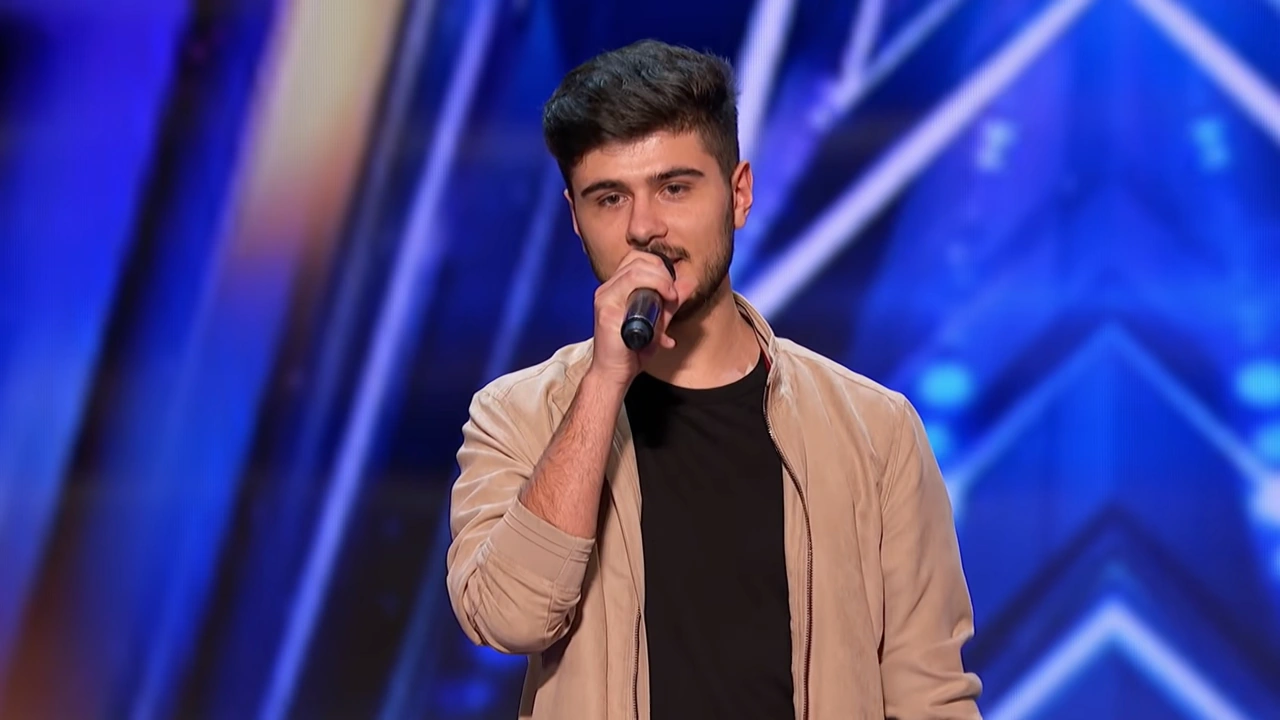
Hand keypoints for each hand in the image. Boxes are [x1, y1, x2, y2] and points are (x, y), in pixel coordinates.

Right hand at [587, 250, 685, 388]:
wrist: (614, 375)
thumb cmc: (632, 350)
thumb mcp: (658, 323)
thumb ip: (671, 304)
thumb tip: (689, 283)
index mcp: (616, 289)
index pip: (636, 259)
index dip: (658, 264)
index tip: (672, 284)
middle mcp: (607, 290)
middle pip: (636, 260)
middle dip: (662, 271)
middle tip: (673, 293)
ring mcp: (605, 299)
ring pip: (634, 270)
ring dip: (660, 279)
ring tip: (670, 297)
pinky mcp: (607, 311)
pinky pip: (630, 285)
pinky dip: (653, 287)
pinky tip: (664, 300)